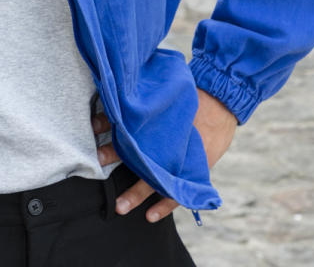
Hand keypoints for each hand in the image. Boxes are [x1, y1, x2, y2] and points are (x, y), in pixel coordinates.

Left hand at [93, 88, 236, 223]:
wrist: (220, 102)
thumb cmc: (189, 98)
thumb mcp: (167, 96)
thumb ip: (145, 104)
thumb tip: (115, 101)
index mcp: (161, 120)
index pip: (132, 124)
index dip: (111, 125)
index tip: (94, 128)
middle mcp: (169, 141)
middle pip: (139, 150)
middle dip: (116, 156)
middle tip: (98, 163)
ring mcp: (182, 157)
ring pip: (156, 178)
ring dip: (137, 192)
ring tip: (120, 206)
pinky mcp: (194, 169)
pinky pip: (179, 192)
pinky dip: (165, 205)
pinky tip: (150, 215)